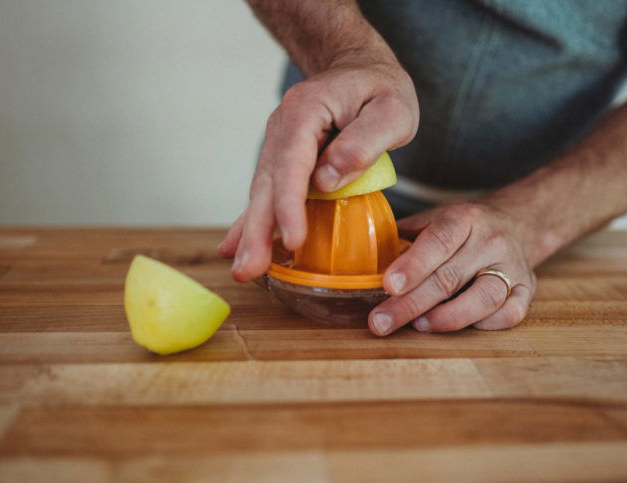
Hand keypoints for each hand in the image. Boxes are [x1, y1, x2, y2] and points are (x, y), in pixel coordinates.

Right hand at [218, 57, 418, 280]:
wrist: (360, 68)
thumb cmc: (381, 89)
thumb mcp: (392, 110)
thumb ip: (363, 143)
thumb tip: (326, 182)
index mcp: (306, 110)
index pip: (293, 162)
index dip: (289, 204)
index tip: (293, 240)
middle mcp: (283, 127)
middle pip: (266, 182)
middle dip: (257, 229)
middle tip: (249, 269)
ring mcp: (279, 143)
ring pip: (261, 192)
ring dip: (251, 232)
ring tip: (244, 270)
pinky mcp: (283, 159)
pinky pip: (266, 192)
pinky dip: (253, 220)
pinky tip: (235, 247)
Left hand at [369, 201, 536, 335]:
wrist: (517, 222)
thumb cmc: (461, 228)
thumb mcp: (432, 220)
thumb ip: (402, 240)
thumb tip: (360, 265)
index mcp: (464, 219)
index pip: (439, 241)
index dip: (413, 265)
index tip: (388, 286)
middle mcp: (491, 241)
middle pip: (451, 277)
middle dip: (411, 304)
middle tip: (380, 323)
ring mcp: (513, 266)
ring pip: (484, 298)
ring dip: (447, 317)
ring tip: (419, 326)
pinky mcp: (528, 289)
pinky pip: (511, 314)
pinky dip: (484, 325)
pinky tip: (459, 326)